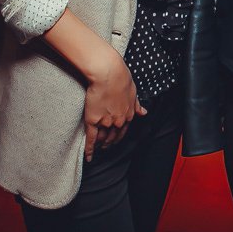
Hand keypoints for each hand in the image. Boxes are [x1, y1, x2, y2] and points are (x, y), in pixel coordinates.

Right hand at [82, 46, 145, 162]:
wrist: (109, 75)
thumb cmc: (121, 79)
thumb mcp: (133, 92)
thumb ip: (137, 105)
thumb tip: (144, 113)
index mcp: (129, 115)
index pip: (123, 130)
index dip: (118, 137)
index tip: (115, 140)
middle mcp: (118, 122)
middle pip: (113, 137)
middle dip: (109, 143)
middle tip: (105, 147)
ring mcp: (106, 123)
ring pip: (102, 139)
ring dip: (100, 145)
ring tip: (97, 150)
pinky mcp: (93, 121)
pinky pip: (91, 139)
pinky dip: (89, 149)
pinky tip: (88, 156)